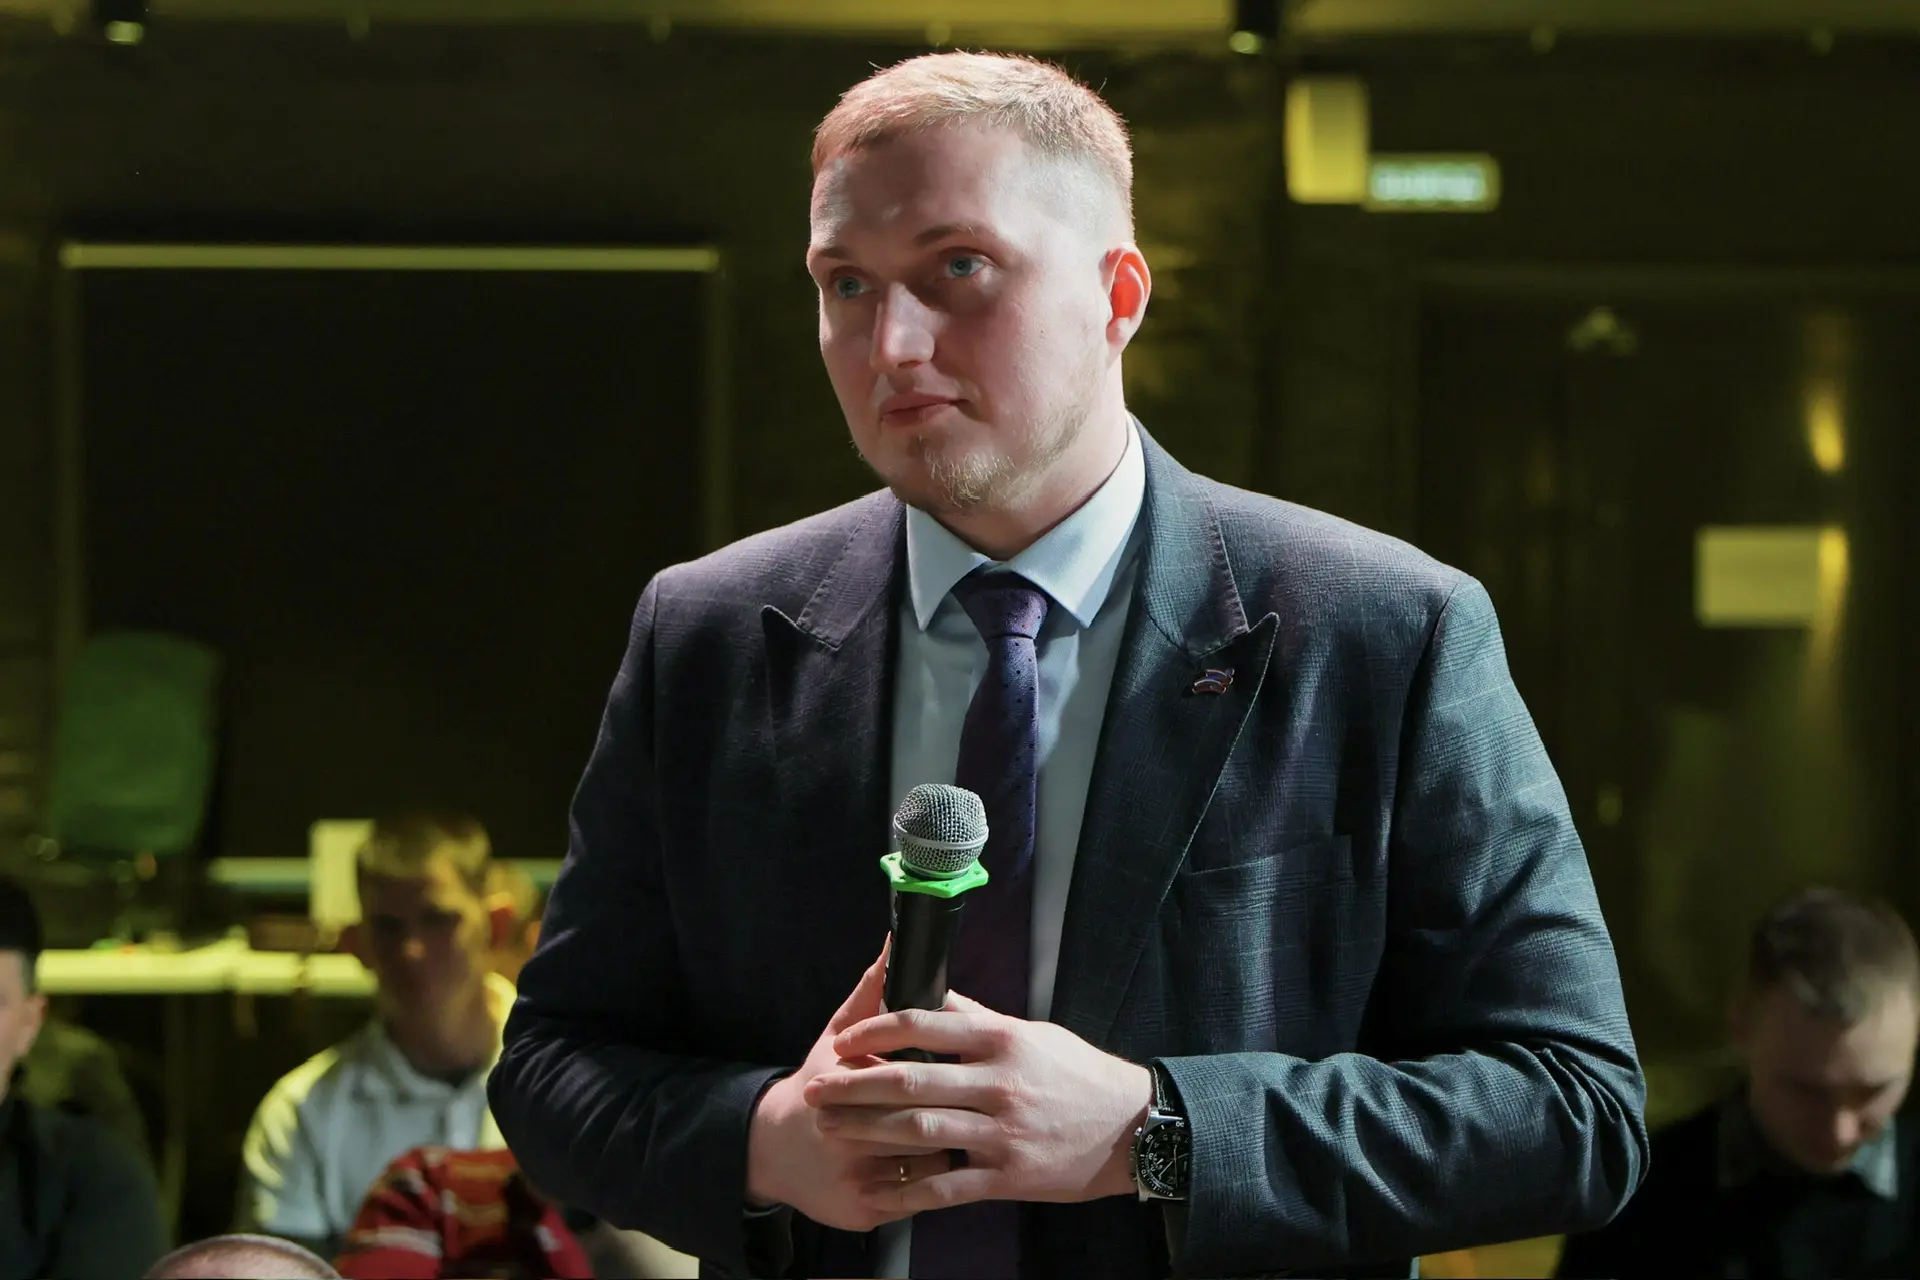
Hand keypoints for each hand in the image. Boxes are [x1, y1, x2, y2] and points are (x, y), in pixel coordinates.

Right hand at [744, 940, 955, 1231]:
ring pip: (928, 1162)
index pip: (906, 1078)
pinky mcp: (863, 1213)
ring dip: (953, 1147)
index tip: (961, 1069)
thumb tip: (895, 943)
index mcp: (841, 1084)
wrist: (775, 1149)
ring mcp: (853, 1178)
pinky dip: (939, 1181)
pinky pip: (919, 1198)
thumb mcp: (837, 1035)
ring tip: (966, 1130)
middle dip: (954, 1113)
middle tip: (976, 1101)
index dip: (940, 1075)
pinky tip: (950, 1165)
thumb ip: (871, 992)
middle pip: (920, 1122)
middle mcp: (843, 1135)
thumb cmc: (819, 1083)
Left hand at [802, 992, 1153, 1217]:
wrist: (1133, 1129)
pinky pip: (945, 1186)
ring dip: (867, 1130)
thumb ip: (979, 1021)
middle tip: (815, 1089)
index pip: (924, 1024)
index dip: (875, 1032)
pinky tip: (876, 1189)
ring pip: (918, 1130)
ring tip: (831, 1128)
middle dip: (854, 1085)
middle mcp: (998, 1084)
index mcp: (1002, 1041)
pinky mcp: (1007, 1177)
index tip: (843, 1041)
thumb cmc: (1079, 1075)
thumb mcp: (1033, 1035)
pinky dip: (906, 1189)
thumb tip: (932, 994)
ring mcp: (1001, 1134)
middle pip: (910, 1080)